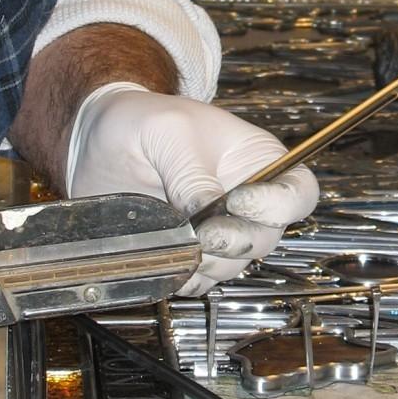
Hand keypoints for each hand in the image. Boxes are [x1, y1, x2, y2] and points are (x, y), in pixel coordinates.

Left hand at [67, 83, 318, 293]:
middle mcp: (246, 201)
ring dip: (210, 264)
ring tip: (179, 247)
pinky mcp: (189, 251)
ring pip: (234, 264)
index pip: (297, 192)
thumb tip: (206, 214)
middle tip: (204, 235)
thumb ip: (190, 172)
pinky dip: (187, 278)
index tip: (238, 202)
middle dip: (237, 242)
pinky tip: (169, 263)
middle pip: (267, 237)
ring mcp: (218, 230)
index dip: (278, 205)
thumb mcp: (168, 131)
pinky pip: (200, 278)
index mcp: (257, 162)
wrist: (100, 138)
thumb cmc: (142, 120)